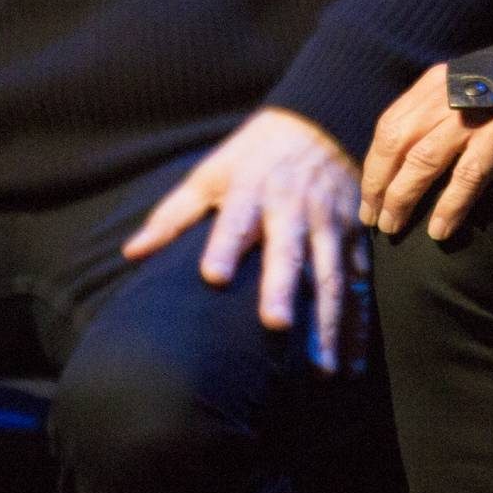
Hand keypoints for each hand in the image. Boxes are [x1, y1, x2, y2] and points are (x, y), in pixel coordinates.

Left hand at [120, 107, 366, 374]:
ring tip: (321, 370)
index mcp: (252, 192)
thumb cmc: (253, 157)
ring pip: (331, 277)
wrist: (319, 123)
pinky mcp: (354, 238)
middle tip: (274, 326)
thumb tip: (132, 253)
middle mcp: (293, 210)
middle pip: (289, 253)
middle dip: (283, 288)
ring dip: (328, 323)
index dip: (225, 245)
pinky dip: (358, 326)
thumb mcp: (211, 173)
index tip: (212, 275)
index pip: (235, 220)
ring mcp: (329, 226)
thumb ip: (173, 215)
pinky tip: (353, 364)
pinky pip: (359, 286)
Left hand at [360, 62, 492, 241]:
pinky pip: (469, 173)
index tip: (368, 201)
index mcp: (437, 84)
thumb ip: (440, 122)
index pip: (390, 126)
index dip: (374, 167)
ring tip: (396, 229)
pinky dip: (451, 204)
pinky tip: (441, 231)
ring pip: (425, 159)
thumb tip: (404, 169)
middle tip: (378, 222)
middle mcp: (450, 92)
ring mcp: (478, 111)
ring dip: (404, 198)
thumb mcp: (471, 100)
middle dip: (380, 186)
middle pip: (398, 142)